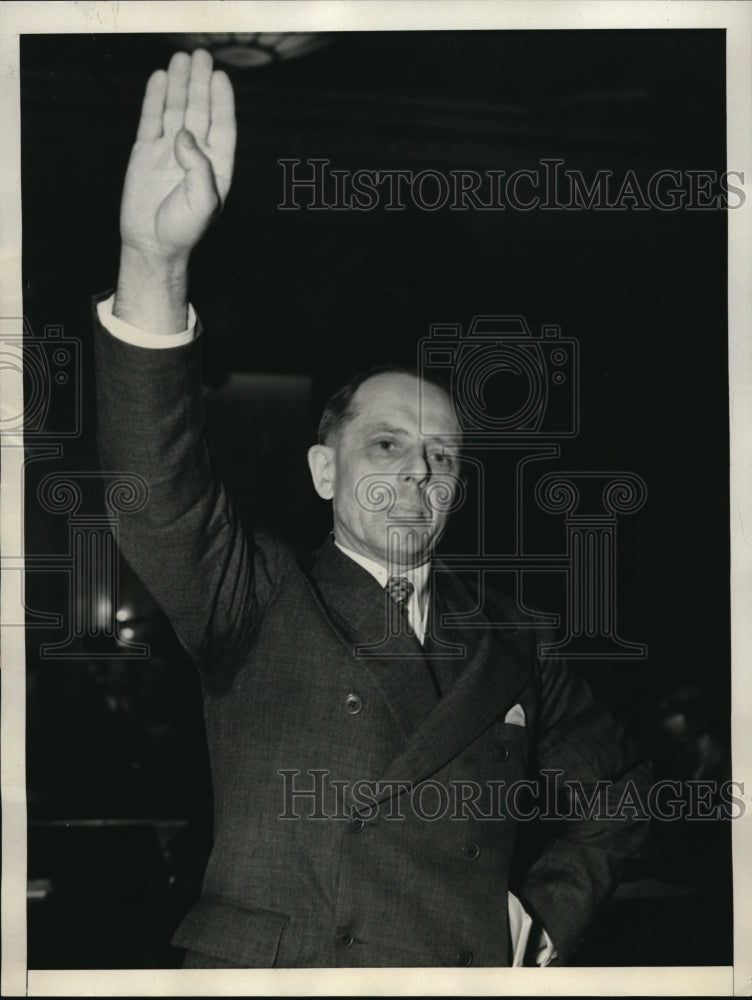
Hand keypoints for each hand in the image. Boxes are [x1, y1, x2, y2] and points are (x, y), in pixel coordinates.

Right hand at [119, 49, 235, 261]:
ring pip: (175, 111)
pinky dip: (154, 100)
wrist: (152, 245)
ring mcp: (169, 152)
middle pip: (199, 111)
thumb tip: (183, 134)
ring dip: (179, 85)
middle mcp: (194, 154)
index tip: (221, 77)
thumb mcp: (203, 202)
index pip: (222, 127)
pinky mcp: (145, 153)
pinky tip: (159, 79)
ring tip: (181, 59)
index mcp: (216, 166)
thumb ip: (199, 167)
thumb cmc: (184, 230)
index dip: (222, 102)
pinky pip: (151, 120)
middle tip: (200, 56)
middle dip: (200, 84)